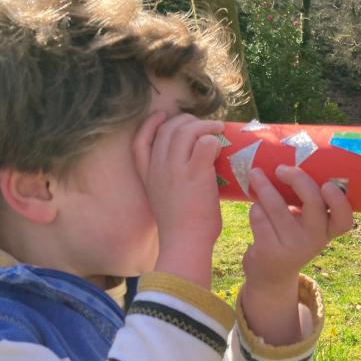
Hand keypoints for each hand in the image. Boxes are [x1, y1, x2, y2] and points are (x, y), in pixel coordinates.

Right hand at [132, 112, 224, 286]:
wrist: (185, 243)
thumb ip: (173, 181)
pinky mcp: (195, 172)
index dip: (150, 124)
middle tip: (203, 125)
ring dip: (204, 125)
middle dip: (186, 120)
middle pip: (167, 129)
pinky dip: (214, 139)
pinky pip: (205, 142)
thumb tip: (197, 168)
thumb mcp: (165, 200)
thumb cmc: (182, 228)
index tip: (162, 116)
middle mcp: (158, 167)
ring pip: (186, 130)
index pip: (139, 141)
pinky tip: (221, 144)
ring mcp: (175, 168)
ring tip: (217, 129)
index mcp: (148, 175)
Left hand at [240, 165, 352, 343]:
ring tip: (255, 173)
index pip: (344, 218)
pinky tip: (256, 206)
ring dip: (264, 186)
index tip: (327, 185)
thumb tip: (291, 158)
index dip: (338, 201)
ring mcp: (292, 247)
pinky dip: (255, 206)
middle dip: (297, 179)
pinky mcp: (269, 251)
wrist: (271, 274)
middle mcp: (315, 239)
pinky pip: (259, 217)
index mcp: (329, 229)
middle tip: (280, 168)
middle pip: (313, 203)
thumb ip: (308, 200)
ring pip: (277, 206)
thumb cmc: (291, 235)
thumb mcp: (307, 224)